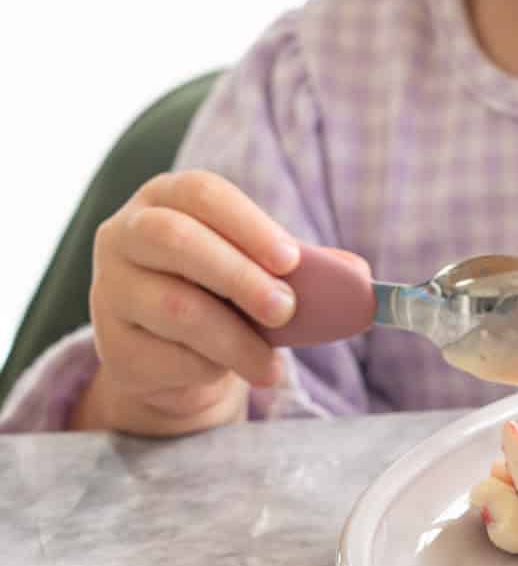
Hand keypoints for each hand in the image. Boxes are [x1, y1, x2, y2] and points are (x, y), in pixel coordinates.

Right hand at [71, 171, 300, 435]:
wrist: (176, 358)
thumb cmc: (227, 296)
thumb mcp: (264, 272)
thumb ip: (309, 268)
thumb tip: (358, 277)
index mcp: (168, 199)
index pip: (202, 193)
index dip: (249, 224)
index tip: (291, 259)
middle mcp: (127, 235)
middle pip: (176, 239)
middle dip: (240, 276)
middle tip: (286, 310)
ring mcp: (110, 290)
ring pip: (176, 307)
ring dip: (236, 340)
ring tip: (272, 367)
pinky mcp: (112, 346)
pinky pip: (166, 357)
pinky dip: (209, 369)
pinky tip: (226, 372)